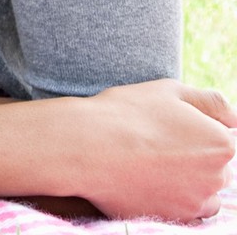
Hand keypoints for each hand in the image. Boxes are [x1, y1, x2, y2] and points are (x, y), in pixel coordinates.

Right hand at [68, 79, 234, 220]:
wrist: (85, 146)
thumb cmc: (125, 113)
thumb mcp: (169, 91)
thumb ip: (211, 103)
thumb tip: (234, 119)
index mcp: (222, 143)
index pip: (223, 141)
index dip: (194, 133)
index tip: (167, 130)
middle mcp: (218, 176)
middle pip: (216, 169)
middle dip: (194, 159)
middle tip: (156, 146)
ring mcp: (197, 200)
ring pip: (204, 192)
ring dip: (188, 182)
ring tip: (152, 166)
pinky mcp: (175, 218)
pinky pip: (186, 211)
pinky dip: (174, 200)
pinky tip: (149, 182)